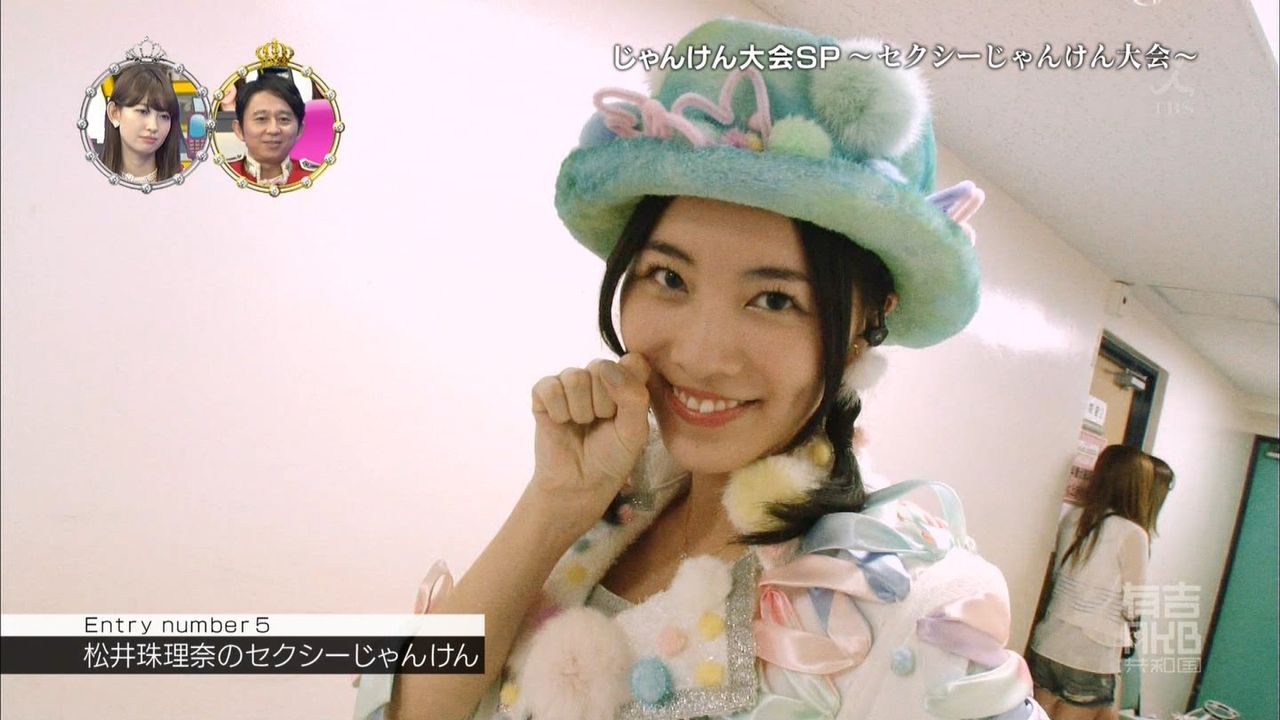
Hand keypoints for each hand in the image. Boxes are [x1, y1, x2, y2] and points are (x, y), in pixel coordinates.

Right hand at [528, 353, 651, 537]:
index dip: (628, 387)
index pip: (631, 361)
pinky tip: (562, 423)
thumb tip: (605, 367)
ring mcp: (569, 383)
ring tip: (581, 425)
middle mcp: (597, 376)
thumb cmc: (612, 456)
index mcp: (625, 380)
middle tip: (600, 423)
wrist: (580, 483)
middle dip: (603, 404)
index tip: (625, 414)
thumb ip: (633, 396)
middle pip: (600, 367)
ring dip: (580, 410)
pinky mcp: (543, 393)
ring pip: (574, 377)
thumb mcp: (635, 431)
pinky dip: (558, 411)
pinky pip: (549, 387)